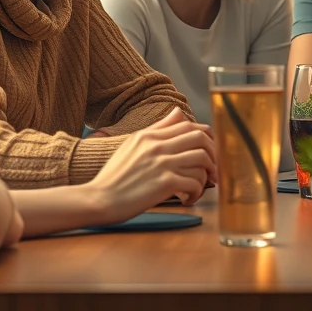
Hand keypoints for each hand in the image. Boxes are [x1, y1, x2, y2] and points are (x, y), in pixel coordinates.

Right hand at [86, 108, 216, 221]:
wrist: (98, 199)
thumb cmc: (115, 176)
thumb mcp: (133, 144)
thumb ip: (158, 129)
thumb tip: (179, 112)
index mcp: (149, 135)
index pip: (189, 125)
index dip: (206, 137)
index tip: (208, 152)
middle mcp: (157, 145)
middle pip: (201, 138)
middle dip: (213, 154)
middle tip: (211, 170)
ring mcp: (161, 163)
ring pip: (202, 160)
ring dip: (206, 176)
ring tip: (198, 187)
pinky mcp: (164, 183)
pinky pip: (195, 182)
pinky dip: (196, 193)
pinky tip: (187, 199)